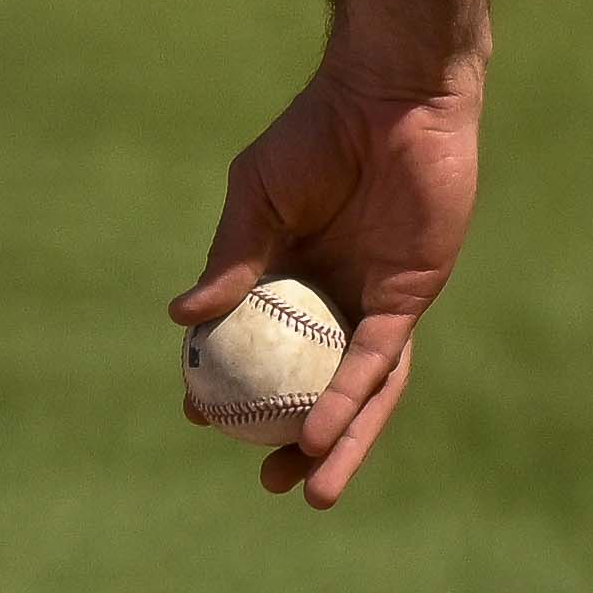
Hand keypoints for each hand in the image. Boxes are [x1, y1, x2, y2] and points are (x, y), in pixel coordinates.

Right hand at [173, 64, 478, 506]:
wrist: (389, 101)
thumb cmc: (315, 136)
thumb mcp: (255, 202)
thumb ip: (230, 262)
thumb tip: (180, 321)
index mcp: (290, 275)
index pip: (263, 348)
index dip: (234, 387)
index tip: (200, 416)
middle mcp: (337, 299)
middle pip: (315, 385)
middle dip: (294, 441)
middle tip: (265, 481)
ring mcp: (376, 302)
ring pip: (357, 390)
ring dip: (336, 443)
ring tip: (307, 491)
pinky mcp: (411, 296)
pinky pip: (379, 362)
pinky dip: (349, 399)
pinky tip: (321, 431)